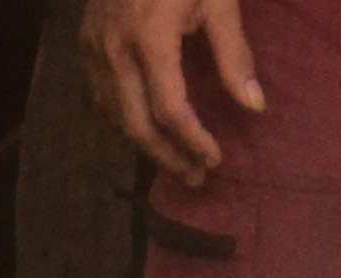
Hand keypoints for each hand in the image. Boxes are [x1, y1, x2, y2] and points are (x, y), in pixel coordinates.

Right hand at [83, 0, 258, 189]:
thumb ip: (234, 55)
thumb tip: (254, 106)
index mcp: (150, 37)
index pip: (170, 110)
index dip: (193, 141)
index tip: (215, 159)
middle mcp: (114, 49)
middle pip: (136, 125)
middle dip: (168, 157)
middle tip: (196, 176)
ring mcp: (94, 48)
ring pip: (113, 117)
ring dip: (145, 145)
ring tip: (175, 159)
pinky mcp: (86, 43)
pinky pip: (98, 98)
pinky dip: (121, 121)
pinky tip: (144, 128)